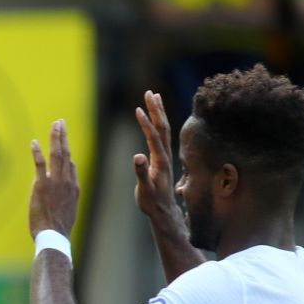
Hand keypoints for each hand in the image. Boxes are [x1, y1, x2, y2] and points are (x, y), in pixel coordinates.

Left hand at [28, 118, 79, 237]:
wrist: (54, 235)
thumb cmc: (59, 227)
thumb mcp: (68, 209)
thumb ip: (65, 196)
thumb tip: (62, 187)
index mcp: (73, 186)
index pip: (70, 164)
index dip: (66, 151)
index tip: (62, 142)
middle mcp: (66, 181)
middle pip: (65, 153)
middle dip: (63, 136)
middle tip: (60, 122)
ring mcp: (54, 182)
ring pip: (56, 154)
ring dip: (55, 137)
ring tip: (55, 124)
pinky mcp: (41, 186)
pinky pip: (40, 164)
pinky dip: (37, 152)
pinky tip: (34, 142)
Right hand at [133, 91, 184, 230]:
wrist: (163, 210)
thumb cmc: (152, 202)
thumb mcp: (145, 189)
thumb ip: (142, 173)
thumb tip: (138, 156)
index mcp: (160, 160)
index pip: (153, 137)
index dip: (146, 123)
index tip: (138, 109)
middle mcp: (165, 155)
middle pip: (162, 127)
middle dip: (156, 109)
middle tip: (149, 93)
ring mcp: (164, 155)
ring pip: (163, 129)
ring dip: (158, 112)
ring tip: (153, 97)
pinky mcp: (161, 158)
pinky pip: (160, 135)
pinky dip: (157, 123)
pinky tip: (153, 117)